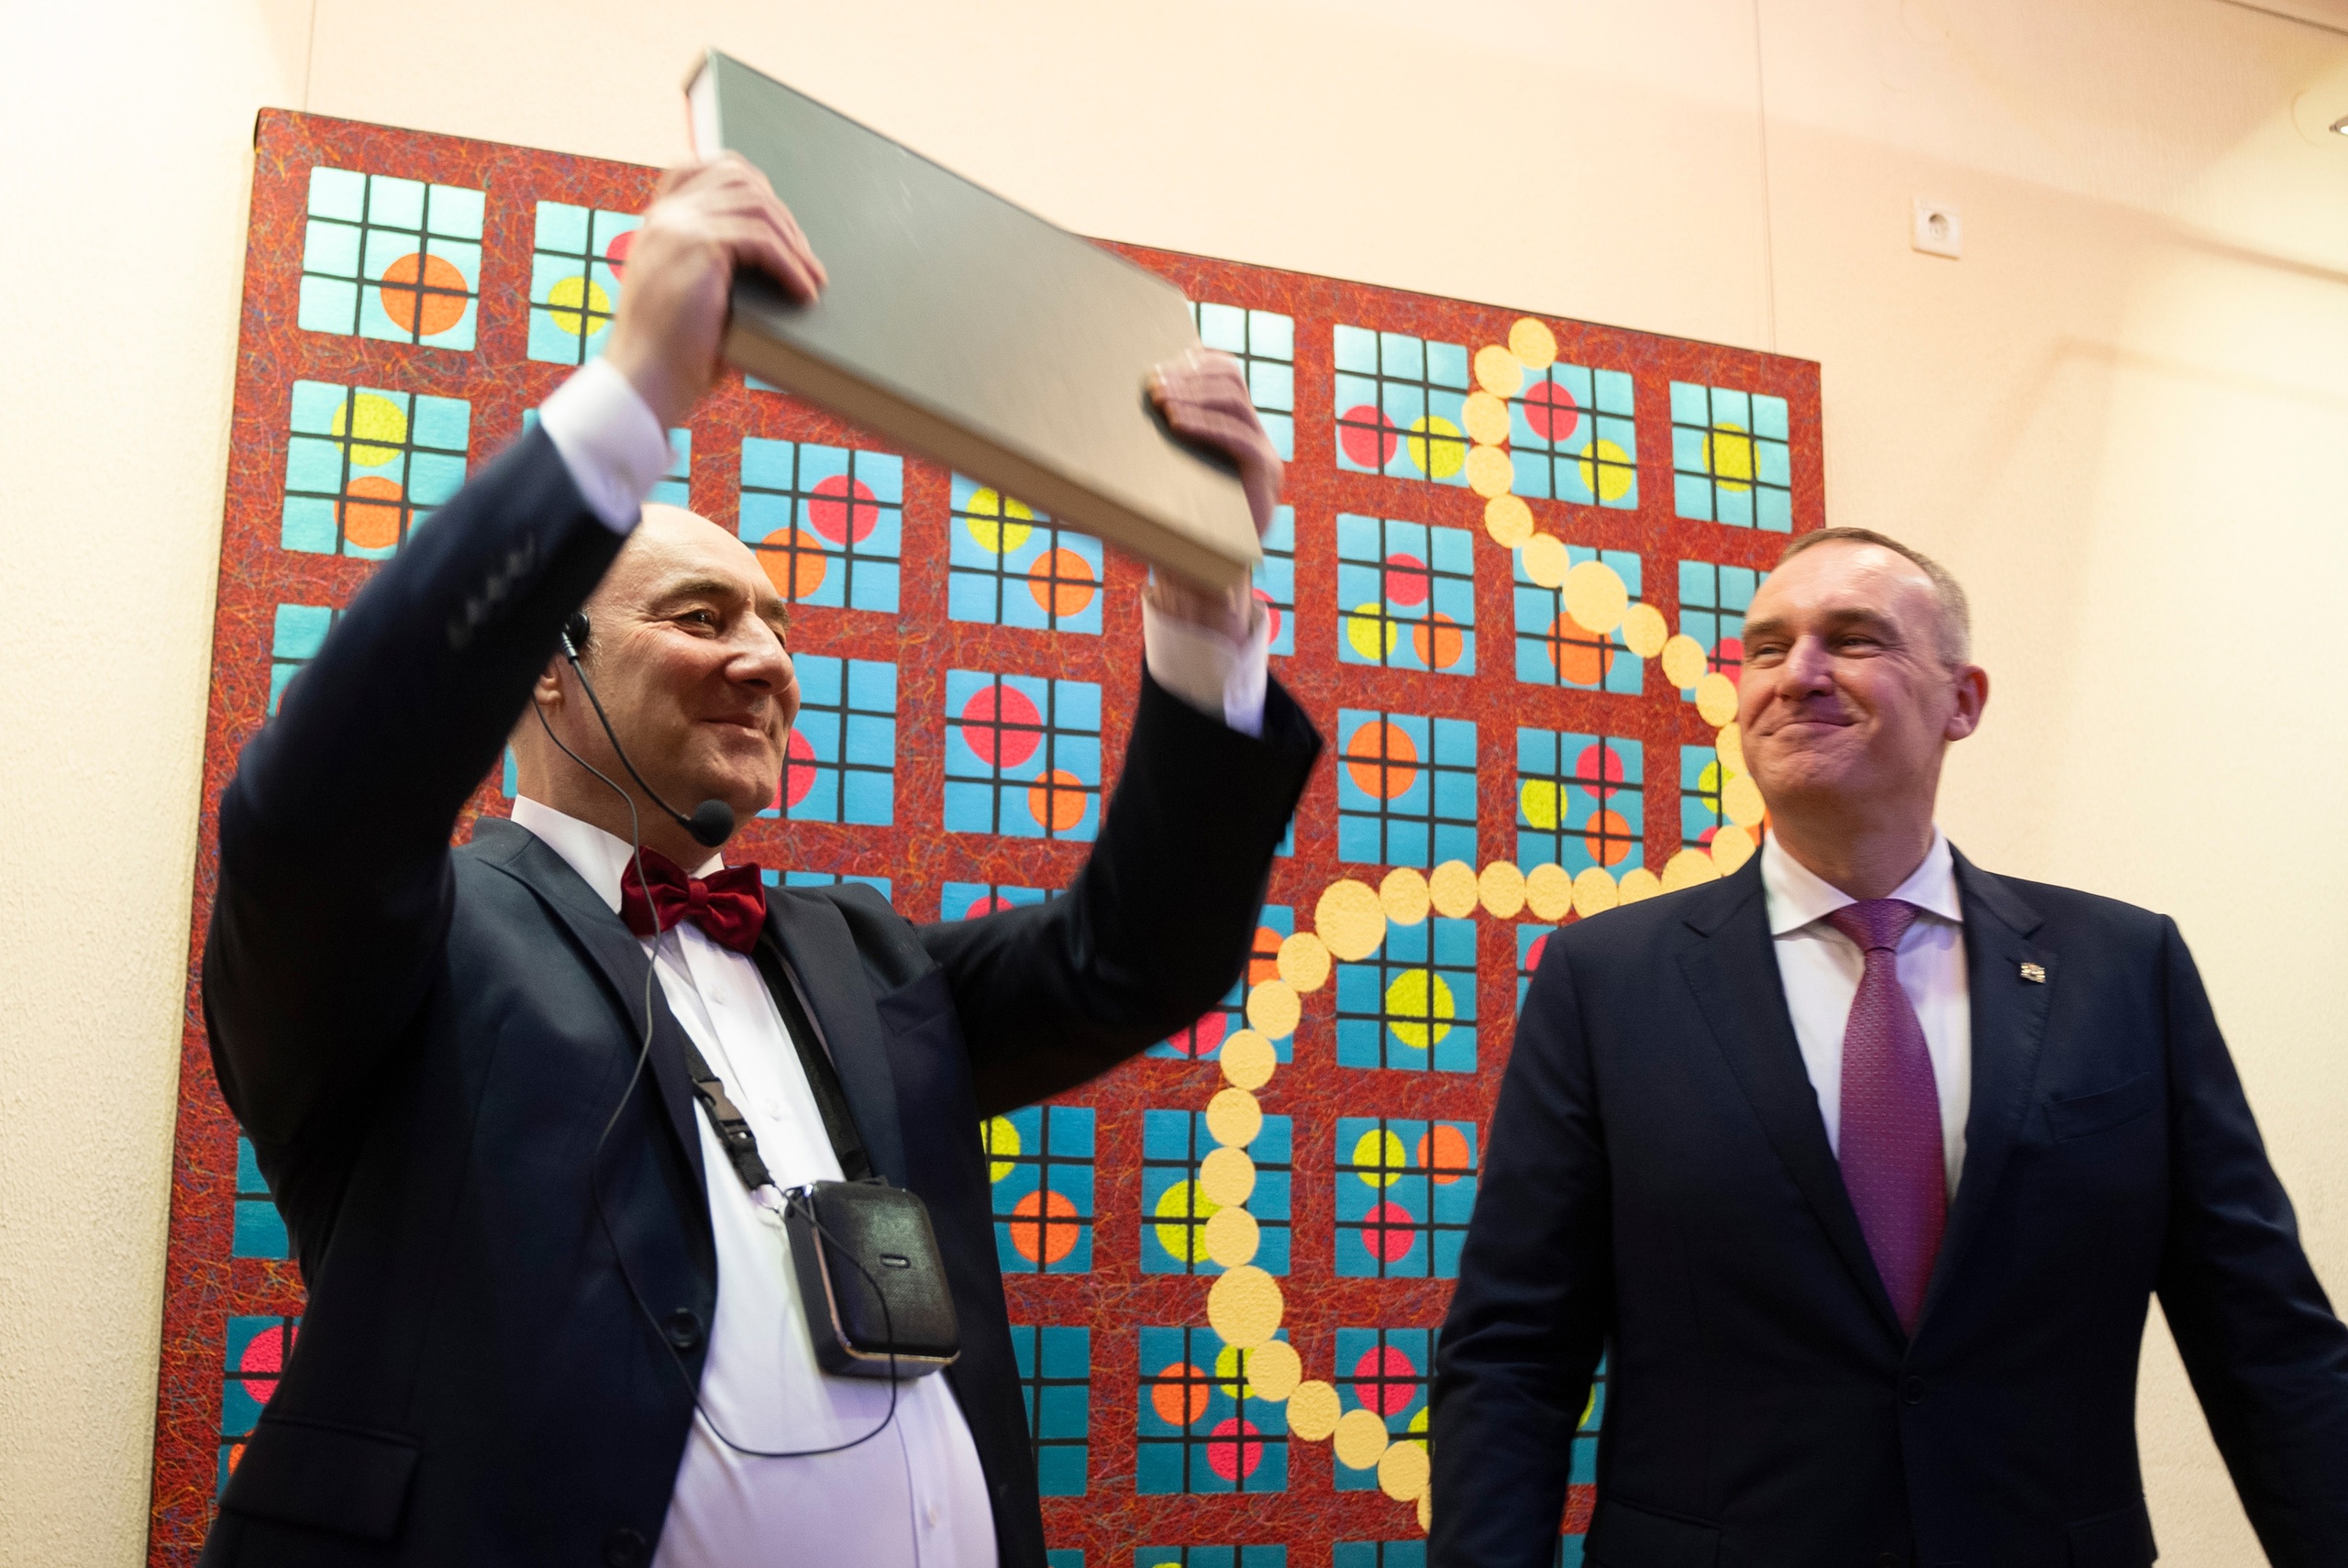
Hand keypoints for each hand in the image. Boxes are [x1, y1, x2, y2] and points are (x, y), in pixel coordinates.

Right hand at [604, 154, 826, 428]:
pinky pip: (763, 241)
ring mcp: (678, 226)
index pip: (697, 166)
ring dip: (794, 242)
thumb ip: (715, 267)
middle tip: (805, 257)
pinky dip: (792, 267)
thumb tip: (775, 260)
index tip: (775, 213)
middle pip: (737, 178)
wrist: (642, 382)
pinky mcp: (697, 247)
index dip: (743, 179)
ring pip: (756, 206)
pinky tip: (804, 293)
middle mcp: (664, 216)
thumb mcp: (689, 296)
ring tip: (813, 278)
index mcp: (657, 223)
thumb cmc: (671, 355)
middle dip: (781, 214)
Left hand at [1146, 349, 1282, 639]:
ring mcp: (1261, 452)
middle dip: (1188, 374)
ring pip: (1234, 401)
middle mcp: (1250, 432)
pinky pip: (1239, 437)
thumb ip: (1136, 449)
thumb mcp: (1151, 480)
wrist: (1204, 578)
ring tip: (1160, 398)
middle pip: (1228, 378)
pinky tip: (1177, 421)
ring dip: (1193, 393)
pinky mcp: (1265, 474)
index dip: (1192, 359)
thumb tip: (1078, 420)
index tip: (1156, 361)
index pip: (1220, 372)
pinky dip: (1206, 425)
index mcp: (1227, 425)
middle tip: (1151, 381)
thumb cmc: (1169, 528)